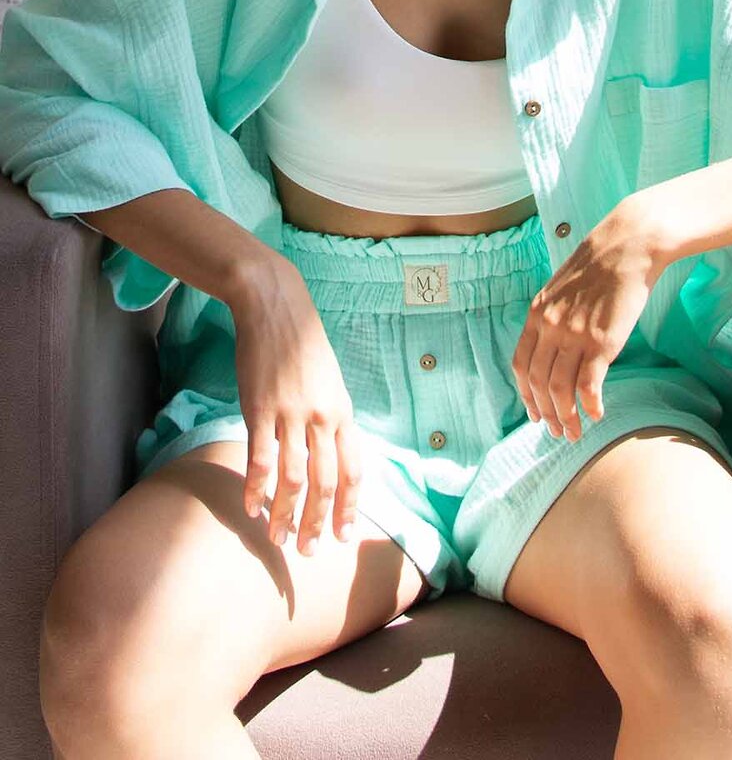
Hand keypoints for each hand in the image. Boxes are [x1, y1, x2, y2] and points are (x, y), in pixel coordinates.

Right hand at [231, 254, 363, 556]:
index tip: (343, 536)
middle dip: (319, 521)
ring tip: (278, 539)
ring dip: (286, 514)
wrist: (275, 307)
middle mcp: (322, 417)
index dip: (349, 506)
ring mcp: (291, 414)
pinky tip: (250, 508)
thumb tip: (330, 453)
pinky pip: (260, 458)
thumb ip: (330, 417)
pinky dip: (256, 488)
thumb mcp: (328, 380)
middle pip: (326, 482)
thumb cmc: (301, 344)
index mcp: (342, 411)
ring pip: (294, 478)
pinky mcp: (260, 409)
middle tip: (310, 551)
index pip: (354, 470)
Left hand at [510, 195, 664, 443]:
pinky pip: (588, 384)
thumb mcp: (562, 289)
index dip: (525, 394)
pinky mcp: (602, 341)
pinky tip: (597, 413)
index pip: (520, 364)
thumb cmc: (601, 265)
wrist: (628, 245)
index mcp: (537, 313)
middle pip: (538, 382)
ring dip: (566, 417)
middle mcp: (551, 326)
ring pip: (560, 389)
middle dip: (545, 413)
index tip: (534, 412)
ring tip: (575, 432)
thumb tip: (554, 345)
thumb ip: (554, 315)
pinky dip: (589, 405)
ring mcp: (575, 334)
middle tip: (556, 432)